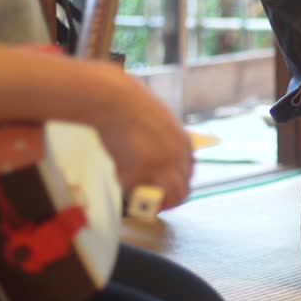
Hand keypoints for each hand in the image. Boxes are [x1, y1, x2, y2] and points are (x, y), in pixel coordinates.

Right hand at [86, 65, 193, 209]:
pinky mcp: (142, 170)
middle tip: (149, 202)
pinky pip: (135, 189)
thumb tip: (157, 159)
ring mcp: (162, 165)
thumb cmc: (129, 105)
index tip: (164, 191)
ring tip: (135, 197)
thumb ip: (163, 142)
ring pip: (168, 198)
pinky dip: (126, 185)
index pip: (188, 174)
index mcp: (184, 144)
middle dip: (166, 199)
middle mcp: (178, 157)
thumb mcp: (158, 122)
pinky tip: (117, 173)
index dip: (175, 186)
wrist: (112, 98)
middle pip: (181, 191)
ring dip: (152, 201)